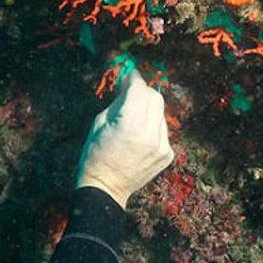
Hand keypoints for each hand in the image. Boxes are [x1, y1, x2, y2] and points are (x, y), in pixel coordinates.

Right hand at [76, 69, 173, 207]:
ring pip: (160, 113)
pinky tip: (138, 137)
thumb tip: (129, 84)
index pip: (139, 89)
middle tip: (130, 93)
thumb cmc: (95, 153)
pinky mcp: (167, 154)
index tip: (129, 74)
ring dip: (147, 109)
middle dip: (143, 91)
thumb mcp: (100, 122)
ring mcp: (162, 145)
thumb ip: (118, 101)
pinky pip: (162, 130)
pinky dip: (152, 126)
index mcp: (131, 125)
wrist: (106, 188)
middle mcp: (151, 134)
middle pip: (155, 97)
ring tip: (132, 119)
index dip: (133, 78)